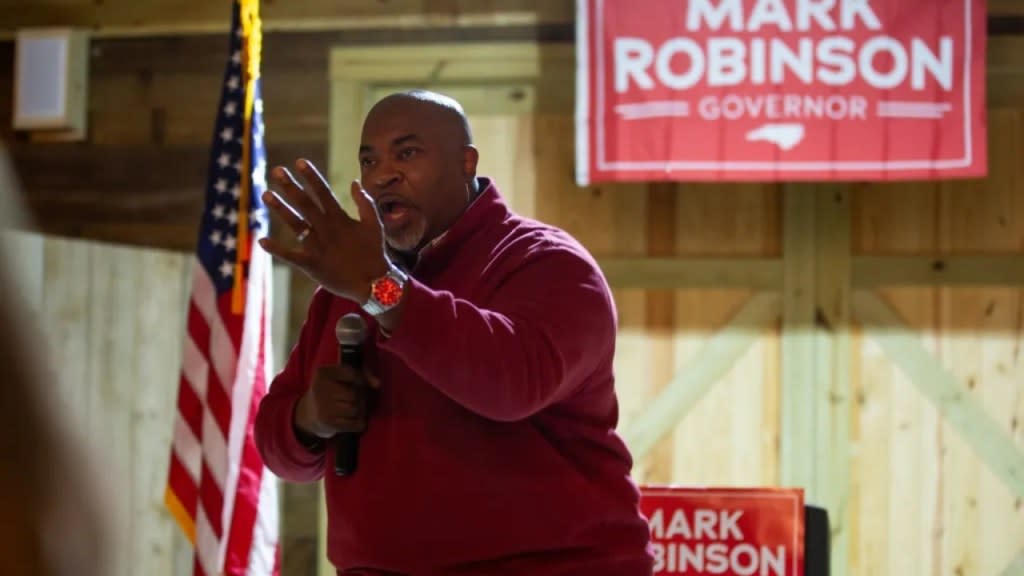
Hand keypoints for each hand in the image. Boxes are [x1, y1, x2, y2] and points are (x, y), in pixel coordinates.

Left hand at [259, 159, 389, 303]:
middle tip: (277, 171)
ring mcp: (317, 247)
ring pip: (294, 224)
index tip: (299, 162)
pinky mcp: (311, 265)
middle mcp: (326, 230)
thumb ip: (365, 203)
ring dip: (280, 209)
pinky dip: (276, 249)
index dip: (311, 177)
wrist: (373, 284)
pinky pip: (290, 256)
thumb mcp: (375, 225)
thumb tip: (355, 182)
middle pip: (304, 204)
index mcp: (340, 219)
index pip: (323, 192)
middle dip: (290, 186)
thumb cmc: (374, 253)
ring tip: (266, 194)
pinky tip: (261, 240)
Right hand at [294, 364, 380, 437]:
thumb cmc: (332, 390)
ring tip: (355, 408)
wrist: (308, 412)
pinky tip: (353, 419)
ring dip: (361, 410)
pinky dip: (359, 422)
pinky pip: (356, 424)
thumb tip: (377, 384)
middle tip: (359, 398)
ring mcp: (322, 407)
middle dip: (361, 397)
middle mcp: (320, 389)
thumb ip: (363, 374)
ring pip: (356, 409)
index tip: (361, 384)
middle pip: (355, 394)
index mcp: (323, 373)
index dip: (362, 380)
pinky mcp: (328, 423)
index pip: (353, 374)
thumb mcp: (341, 376)